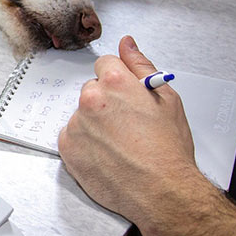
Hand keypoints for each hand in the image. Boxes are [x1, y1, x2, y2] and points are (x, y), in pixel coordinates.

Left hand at [58, 36, 199, 233]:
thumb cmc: (168, 150)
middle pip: (92, 90)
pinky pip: (71, 136)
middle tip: (127, 125)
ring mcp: (76, 124)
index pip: (104, 65)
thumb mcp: (166, 99)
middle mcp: (91, 99)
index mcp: (115, 83)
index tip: (125, 95)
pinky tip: (106, 154)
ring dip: (94, 124)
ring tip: (119, 144)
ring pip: (82, 115)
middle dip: (106, 103)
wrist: (162, 192)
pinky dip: (84, 144)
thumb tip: (126, 43)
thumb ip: (141, 65)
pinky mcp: (67, 147)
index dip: (118, 81)